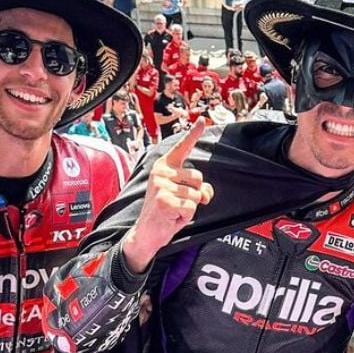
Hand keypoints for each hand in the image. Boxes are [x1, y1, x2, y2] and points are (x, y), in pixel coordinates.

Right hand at [122, 120, 213, 272]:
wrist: (146, 233)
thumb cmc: (165, 212)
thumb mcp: (183, 197)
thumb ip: (198, 189)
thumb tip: (207, 193)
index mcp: (164, 166)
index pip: (182, 148)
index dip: (194, 133)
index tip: (203, 119)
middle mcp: (161, 172)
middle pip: (199, 178)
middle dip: (196, 194)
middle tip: (179, 203)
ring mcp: (161, 185)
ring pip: (196, 195)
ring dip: (190, 207)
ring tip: (173, 211)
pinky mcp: (164, 200)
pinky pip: (191, 207)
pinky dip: (186, 216)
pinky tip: (172, 217)